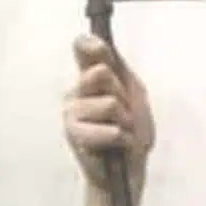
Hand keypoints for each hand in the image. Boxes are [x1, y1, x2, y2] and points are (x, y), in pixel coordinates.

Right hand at [62, 35, 154, 205]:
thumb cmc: (132, 126)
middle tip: (125, 112)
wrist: (129, 164)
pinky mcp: (72, 133)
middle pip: (101, 72)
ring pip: (109, 102)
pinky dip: (122, 138)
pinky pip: (110, 129)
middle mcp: (76, 89)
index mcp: (92, 75)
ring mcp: (71, 110)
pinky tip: (115, 144)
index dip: (90, 44)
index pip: (83, 47)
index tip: (98, 47)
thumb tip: (96, 41)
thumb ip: (116, 68)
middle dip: (123, 94)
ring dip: (125, 120)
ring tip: (120, 129)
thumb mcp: (134, 91)